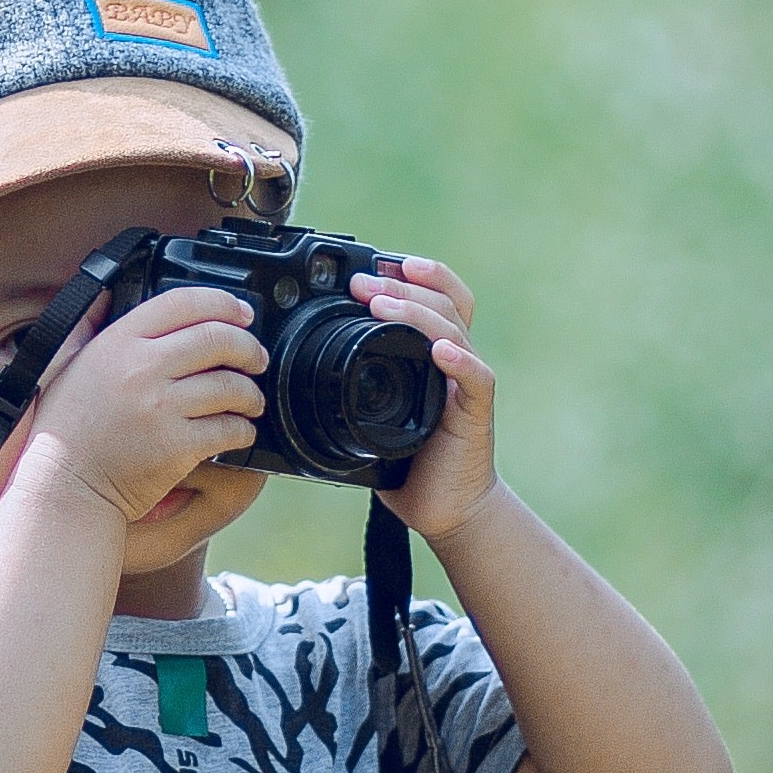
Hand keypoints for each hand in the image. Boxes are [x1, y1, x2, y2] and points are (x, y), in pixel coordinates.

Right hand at [10, 285, 264, 528]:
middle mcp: (141, 369)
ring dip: (250, 393)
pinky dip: (243, 431)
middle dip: (248, 348)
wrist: (64, 486)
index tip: (241, 314)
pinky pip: (229, 429)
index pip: (183, 303)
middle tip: (255, 359)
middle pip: (217, 339)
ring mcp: (161, 408)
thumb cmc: (66, 429)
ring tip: (250, 401)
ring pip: (230, 386)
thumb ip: (88, 325)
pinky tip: (238, 432)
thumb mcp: (65, 363)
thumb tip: (105, 291)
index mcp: (117, 342)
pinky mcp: (177, 446)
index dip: (223, 304)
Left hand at [352, 256, 500, 543]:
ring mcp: (466, 385)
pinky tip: (441, 350)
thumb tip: (297, 370)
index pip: (435, 298)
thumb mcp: (371, 417)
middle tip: (362, 280)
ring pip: (454, 331)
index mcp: (432, 357)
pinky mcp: (475, 413)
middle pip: (443, 303)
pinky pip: (475, 379)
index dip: (411, 275)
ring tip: (384, 302)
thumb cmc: (409, 463)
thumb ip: (352, 388)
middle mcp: (454, 362)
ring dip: (418, 312)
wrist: (446, 509)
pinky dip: (459, 362)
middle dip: (402, 284)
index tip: (371, 263)